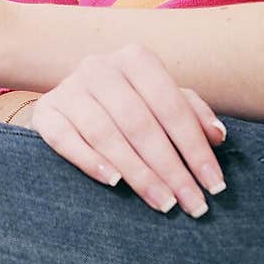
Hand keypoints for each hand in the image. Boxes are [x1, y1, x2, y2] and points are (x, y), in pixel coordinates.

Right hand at [28, 44, 226, 216]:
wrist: (70, 103)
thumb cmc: (128, 106)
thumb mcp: (161, 102)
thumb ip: (191, 113)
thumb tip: (217, 135)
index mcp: (135, 59)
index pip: (171, 105)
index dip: (195, 147)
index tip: (214, 185)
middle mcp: (99, 67)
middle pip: (140, 122)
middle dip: (170, 168)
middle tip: (192, 204)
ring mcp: (69, 88)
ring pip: (106, 133)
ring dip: (137, 172)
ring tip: (163, 203)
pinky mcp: (45, 112)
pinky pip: (66, 139)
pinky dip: (90, 161)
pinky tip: (113, 183)